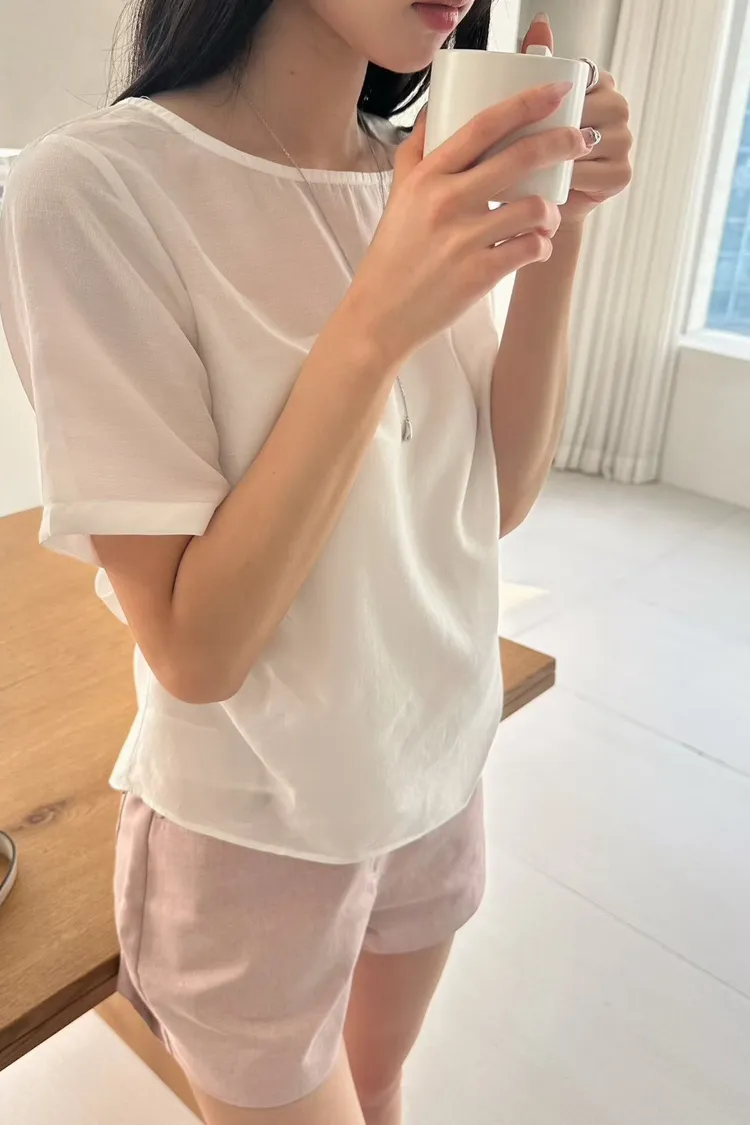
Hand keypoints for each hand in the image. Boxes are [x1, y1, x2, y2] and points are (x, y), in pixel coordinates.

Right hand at [343, 85, 588, 363]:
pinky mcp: (478, 275)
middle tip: (582, 140)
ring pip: (533, 208)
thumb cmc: (394, 253)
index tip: (557, 90)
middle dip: (562, 142)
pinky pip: (530, 249)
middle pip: (519, 158)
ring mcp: (463, 240)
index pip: (483, 126)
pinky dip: (541, 246)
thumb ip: (417, 150)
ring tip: (548, 216)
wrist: (381, 312)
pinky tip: (535, 247)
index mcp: (428, 177)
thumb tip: (437, 108)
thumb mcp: (398, 194)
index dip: (526, 103)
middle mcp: (446, 203)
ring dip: (552, 211)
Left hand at [522, 15, 632, 230]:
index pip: (579, 79)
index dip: (552, 98)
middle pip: (585, 110)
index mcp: (598, 83)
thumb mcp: (530, 104)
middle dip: (552, 129)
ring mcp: (624, 140)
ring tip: (528, 165)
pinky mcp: (621, 173)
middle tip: (517, 145)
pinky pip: (593, 174)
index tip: (526, 116)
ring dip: (558, 155)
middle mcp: (617, 107)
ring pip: (587, 142)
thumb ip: (537, 60)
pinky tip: (550, 184)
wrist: (542, 200)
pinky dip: (569, 180)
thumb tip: (540, 22)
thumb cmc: (535, 149)